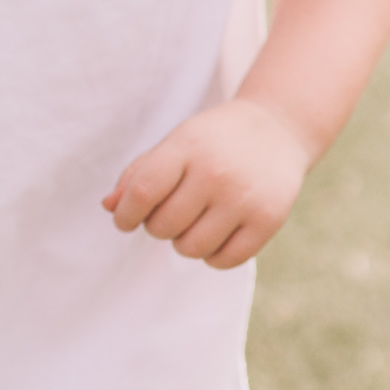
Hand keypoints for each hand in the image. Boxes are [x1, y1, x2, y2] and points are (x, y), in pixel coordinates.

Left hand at [102, 98, 313, 268]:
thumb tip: (109, 207)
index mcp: (188, 146)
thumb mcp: (177, 142)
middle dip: (158, 226)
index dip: (125, 215)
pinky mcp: (268, 220)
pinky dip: (213, 256)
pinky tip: (218, 233)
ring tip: (196, 222)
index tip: (126, 220)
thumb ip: (139, 173)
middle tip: (173, 212)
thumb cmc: (215, 140)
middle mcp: (216, 172)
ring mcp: (244, 197)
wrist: (279, 128)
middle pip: (163, 226)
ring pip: (191, 248)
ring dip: (185, 242)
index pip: (143, 192)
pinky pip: (224, 261)